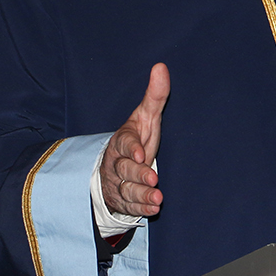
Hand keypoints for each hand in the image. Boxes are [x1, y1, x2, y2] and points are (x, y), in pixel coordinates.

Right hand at [100, 63, 168, 216]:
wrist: (114, 168)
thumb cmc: (136, 139)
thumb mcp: (145, 117)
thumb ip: (154, 96)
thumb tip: (161, 67)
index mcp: (122, 140)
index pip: (123, 143)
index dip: (131, 148)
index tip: (140, 153)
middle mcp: (116, 162)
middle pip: (124, 169)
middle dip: (138, 174)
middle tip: (153, 178)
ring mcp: (118, 182)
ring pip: (127, 189)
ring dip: (141, 195)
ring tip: (157, 198)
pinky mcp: (122, 200)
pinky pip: (130, 206)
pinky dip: (141, 208)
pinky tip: (153, 208)